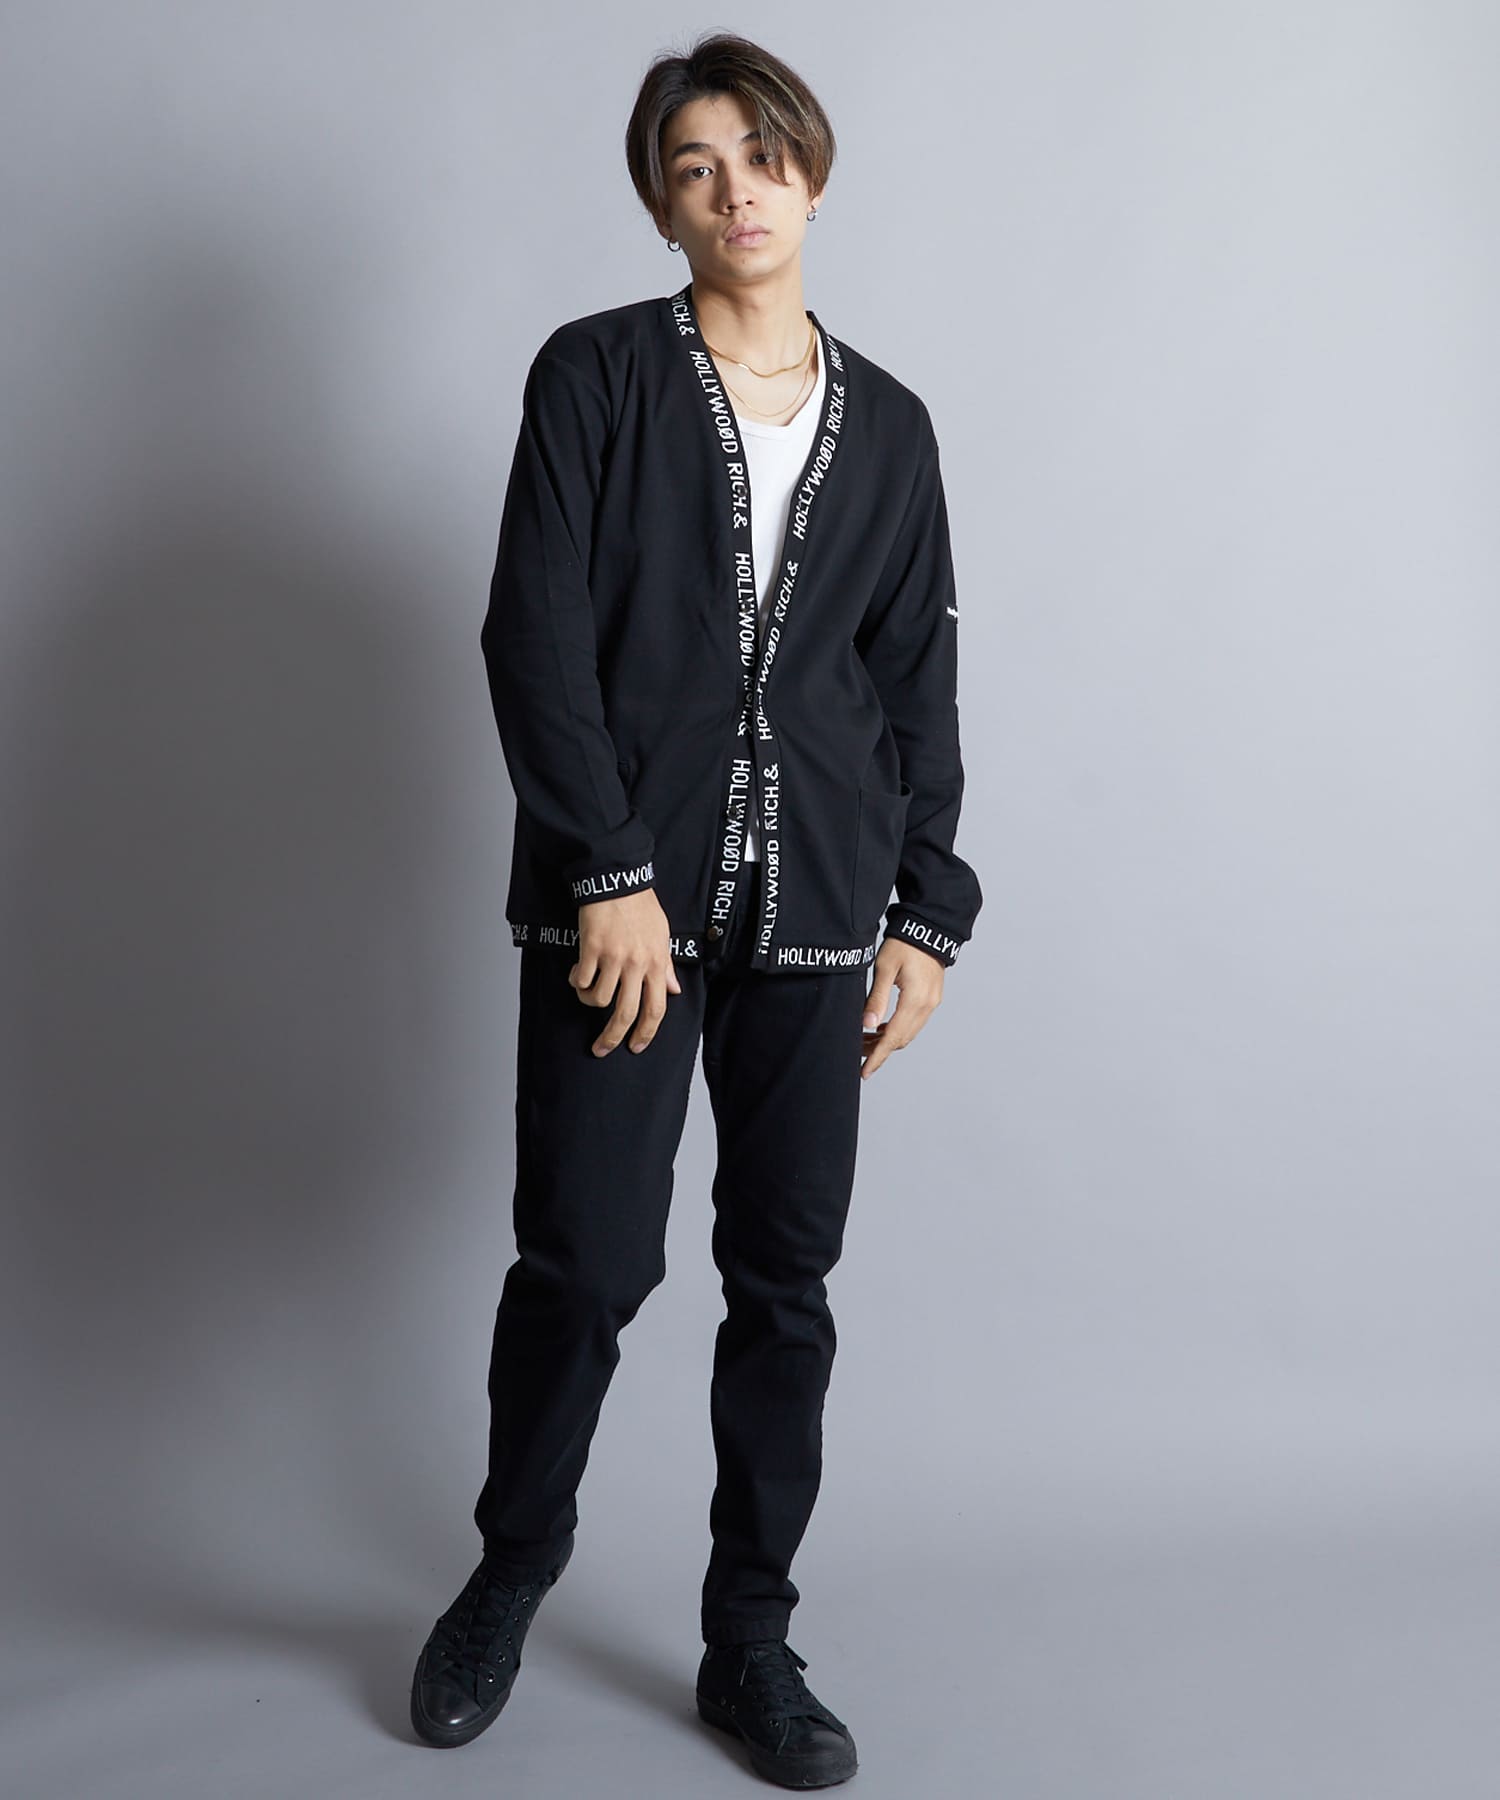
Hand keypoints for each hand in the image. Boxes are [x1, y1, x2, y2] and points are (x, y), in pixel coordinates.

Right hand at [570, 887, 681, 1055]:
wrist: (618, 881)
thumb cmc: (641, 907)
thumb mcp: (662, 935)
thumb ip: (666, 965)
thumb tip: (674, 990)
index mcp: (656, 963)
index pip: (656, 1008)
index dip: (646, 1033)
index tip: (636, 1047)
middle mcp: (637, 964)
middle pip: (625, 1013)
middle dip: (612, 1038)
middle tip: (600, 1048)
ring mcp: (614, 957)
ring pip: (599, 999)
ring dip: (589, 999)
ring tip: (587, 988)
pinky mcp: (592, 949)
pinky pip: (581, 980)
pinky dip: (577, 982)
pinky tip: (577, 973)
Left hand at [860, 938, 943, 1078]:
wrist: (928, 929)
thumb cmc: (903, 944)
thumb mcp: (884, 968)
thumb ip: (876, 998)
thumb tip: (867, 1025)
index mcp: (915, 1001)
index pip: (893, 1038)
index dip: (877, 1057)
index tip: (864, 1072)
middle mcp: (926, 1006)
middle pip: (901, 1040)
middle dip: (878, 1050)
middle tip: (857, 1053)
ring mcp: (931, 1004)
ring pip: (908, 1033)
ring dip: (887, 1041)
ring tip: (865, 1040)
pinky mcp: (931, 999)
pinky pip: (913, 1023)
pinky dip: (897, 1030)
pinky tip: (881, 1028)